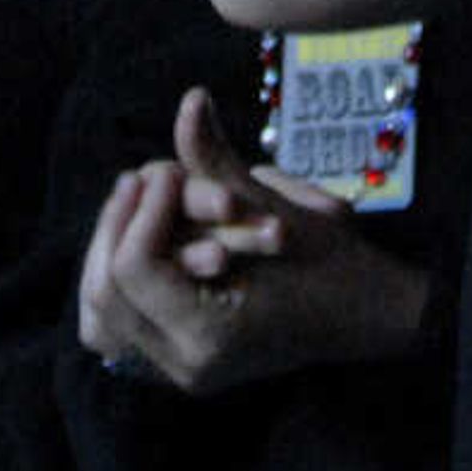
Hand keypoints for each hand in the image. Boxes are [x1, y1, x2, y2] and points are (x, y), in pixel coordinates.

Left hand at [76, 89, 425, 393]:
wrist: (370, 316)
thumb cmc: (334, 261)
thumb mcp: (278, 206)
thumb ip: (219, 160)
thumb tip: (189, 99)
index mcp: (210, 334)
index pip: (133, 272)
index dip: (141, 212)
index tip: (167, 170)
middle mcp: (187, 365)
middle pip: (104, 297)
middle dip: (115, 228)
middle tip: (139, 180)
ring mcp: (181, 371)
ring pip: (101, 317)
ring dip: (111, 254)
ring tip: (136, 205)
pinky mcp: (182, 362)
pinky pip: (122, 328)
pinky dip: (123, 283)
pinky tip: (141, 240)